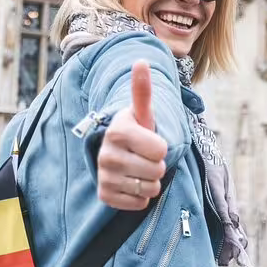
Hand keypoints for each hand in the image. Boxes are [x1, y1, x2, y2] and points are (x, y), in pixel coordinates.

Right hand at [97, 60, 166, 209]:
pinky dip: (141, 197)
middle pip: (157, 171)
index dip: (162, 147)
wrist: (118, 153)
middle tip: (145, 157)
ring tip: (140, 169)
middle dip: (157, 166)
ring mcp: (104, 176)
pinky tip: (132, 183)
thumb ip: (142, 90)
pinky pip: (139, 204)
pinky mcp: (105, 196)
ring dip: (151, 182)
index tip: (150, 141)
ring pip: (149, 189)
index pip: (161, 150)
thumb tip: (141, 62)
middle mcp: (107, 154)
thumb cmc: (137, 131)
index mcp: (118, 131)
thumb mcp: (143, 113)